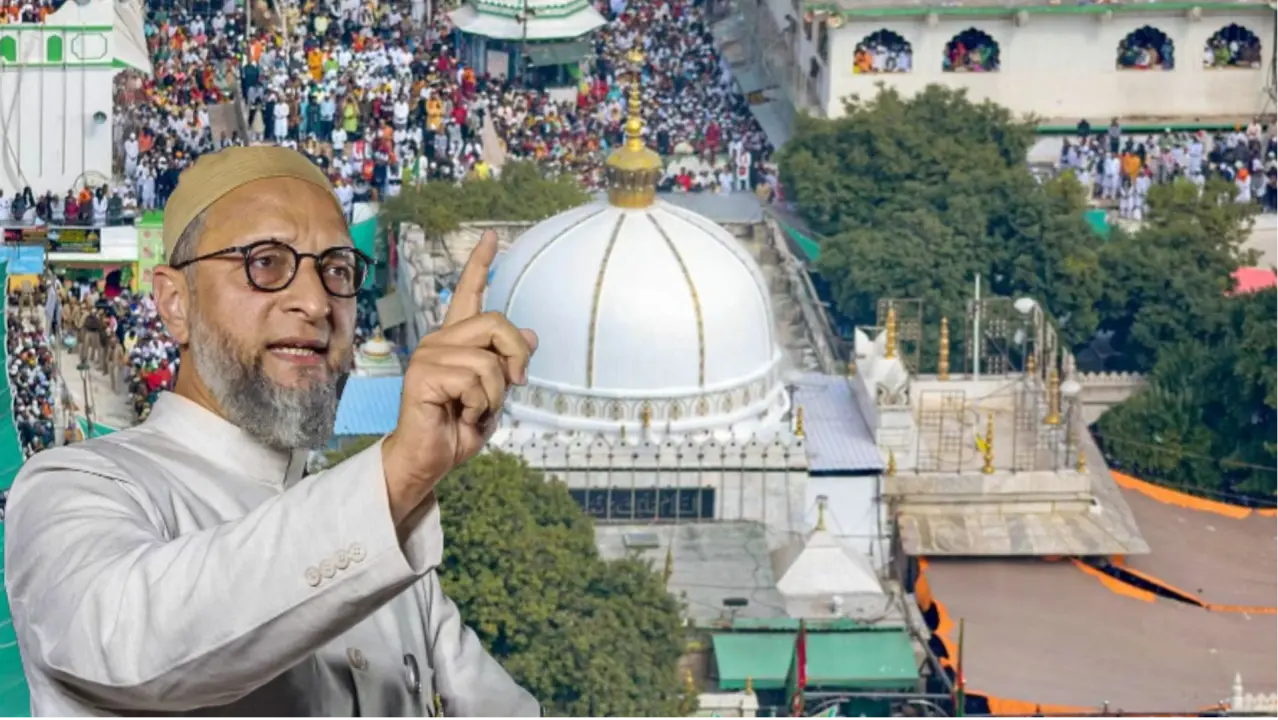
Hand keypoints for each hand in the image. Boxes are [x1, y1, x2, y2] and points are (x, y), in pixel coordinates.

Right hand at [382, 230, 537, 525]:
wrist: (431, 458)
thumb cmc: (458, 427)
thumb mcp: (495, 393)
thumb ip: (508, 364)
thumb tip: (530, 335)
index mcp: (456, 340)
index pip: (469, 293)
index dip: (480, 264)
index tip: (493, 237)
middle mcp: (439, 340)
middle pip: (497, 323)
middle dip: (516, 358)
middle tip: (515, 386)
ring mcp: (429, 355)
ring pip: (489, 360)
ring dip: (495, 395)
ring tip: (474, 410)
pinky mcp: (423, 374)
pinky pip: (475, 381)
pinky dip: (480, 405)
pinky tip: (460, 415)